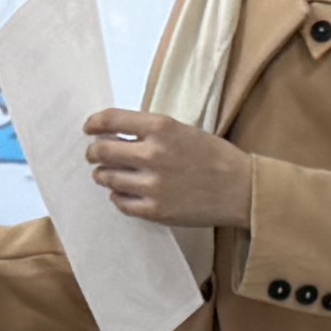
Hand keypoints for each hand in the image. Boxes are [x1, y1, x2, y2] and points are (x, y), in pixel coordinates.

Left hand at [81, 107, 255, 231]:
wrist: (241, 189)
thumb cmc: (214, 157)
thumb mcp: (183, 130)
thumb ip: (150, 132)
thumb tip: (113, 134)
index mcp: (161, 128)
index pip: (111, 120)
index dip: (94, 123)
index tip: (89, 128)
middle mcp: (153, 154)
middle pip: (101, 151)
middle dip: (93, 153)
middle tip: (95, 155)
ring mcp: (152, 185)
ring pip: (106, 178)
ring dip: (104, 175)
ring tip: (111, 175)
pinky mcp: (154, 210)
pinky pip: (120, 202)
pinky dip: (118, 196)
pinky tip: (127, 193)